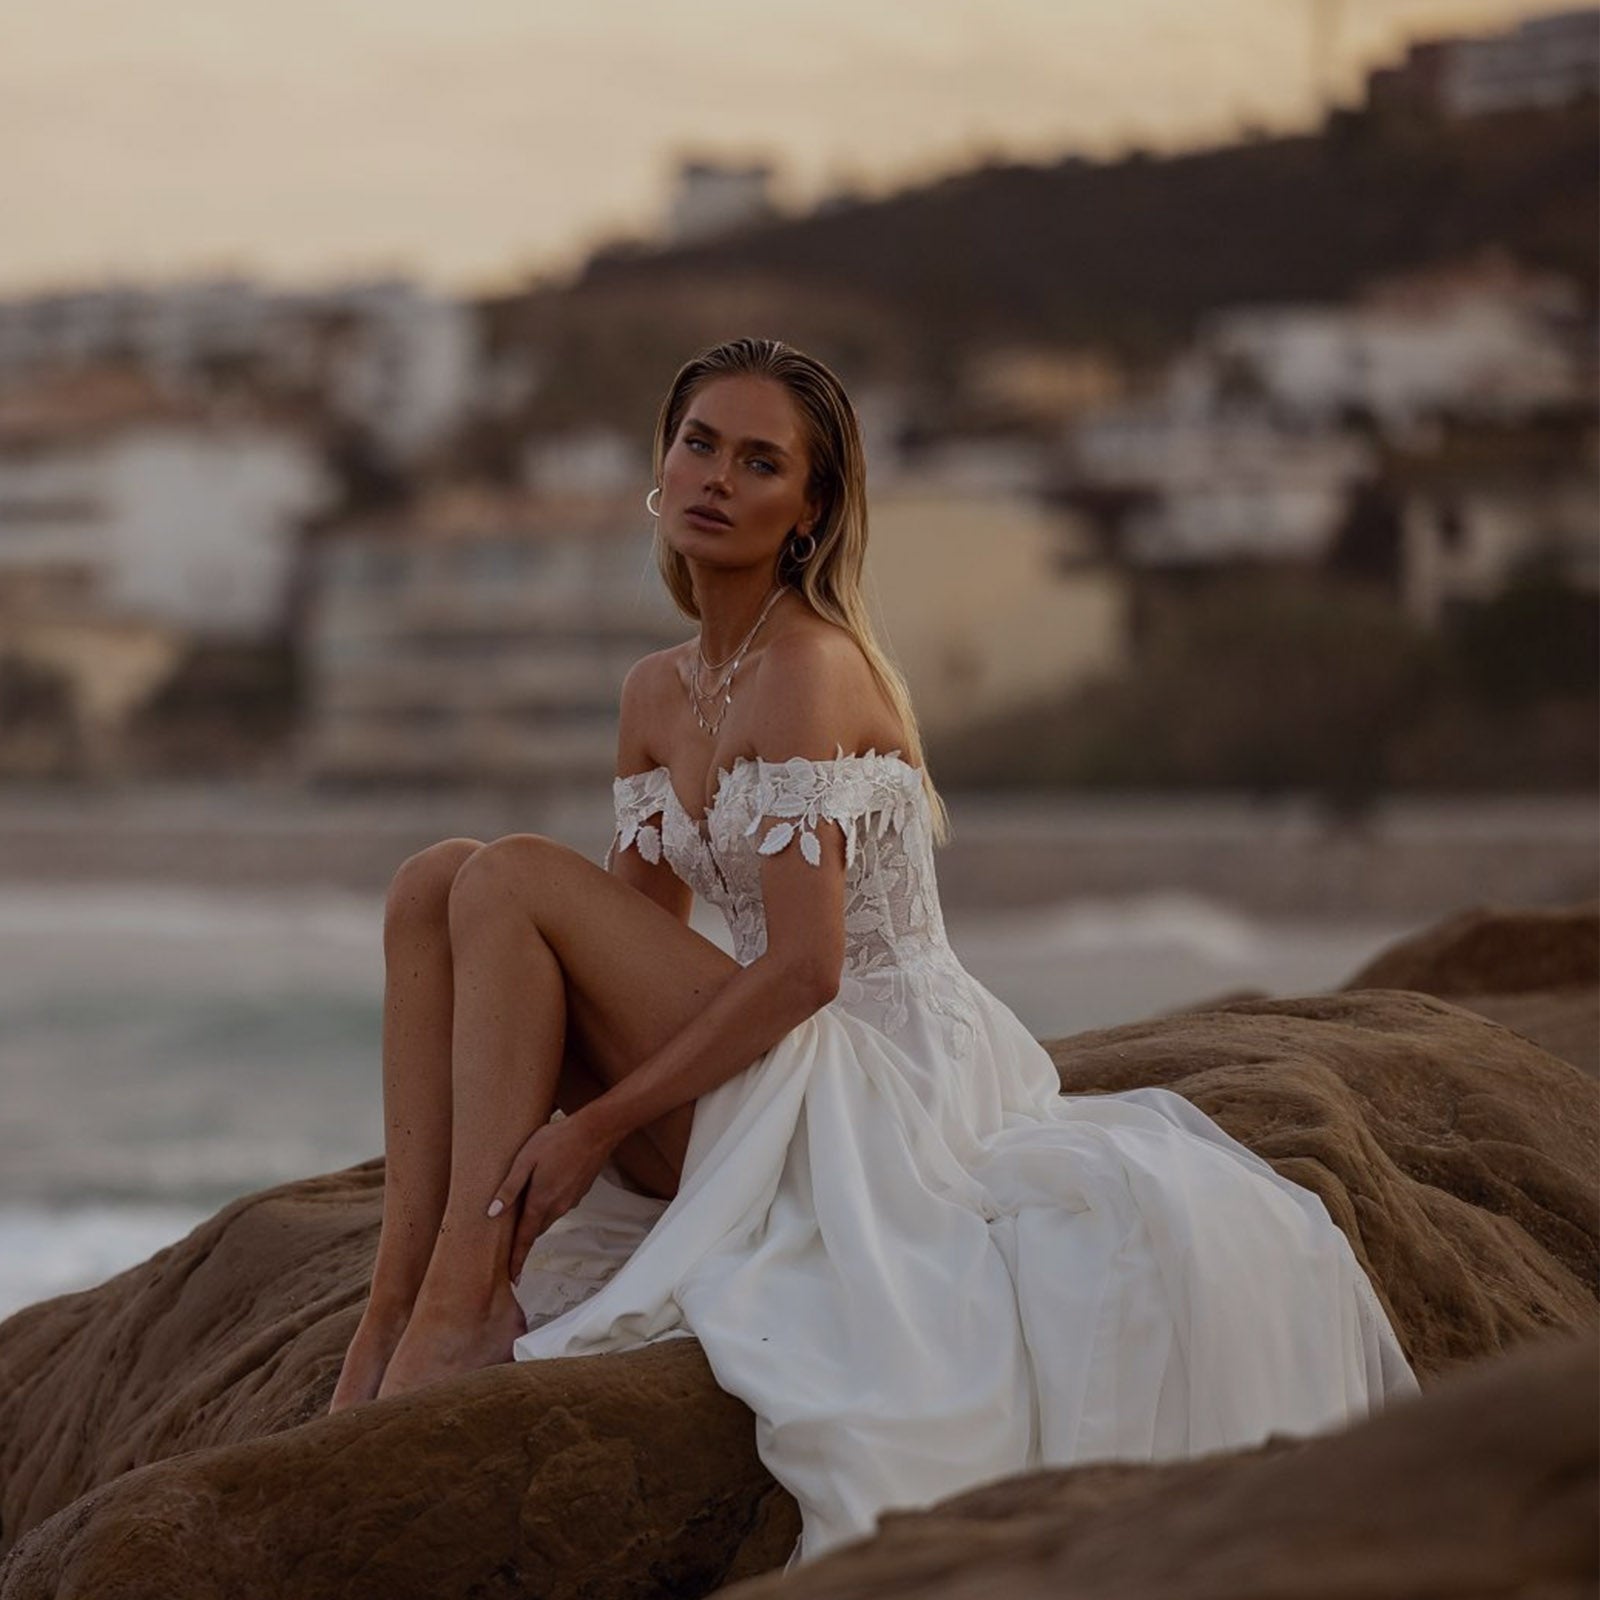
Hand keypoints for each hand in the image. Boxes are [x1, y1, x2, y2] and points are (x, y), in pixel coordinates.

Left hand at [490, 1109, 617, 1279]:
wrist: (596, 1131)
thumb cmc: (559, 1140)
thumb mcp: (525, 1159)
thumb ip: (509, 1187)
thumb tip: (492, 1212)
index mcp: (540, 1202)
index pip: (525, 1239)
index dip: (517, 1260)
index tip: (513, 1278)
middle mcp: (557, 1207)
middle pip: (535, 1230)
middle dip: (523, 1240)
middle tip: (509, 1245)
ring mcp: (571, 1201)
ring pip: (548, 1218)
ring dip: (536, 1220)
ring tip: (523, 1212)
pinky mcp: (579, 1193)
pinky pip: (560, 1206)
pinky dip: (549, 1206)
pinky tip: (545, 1188)